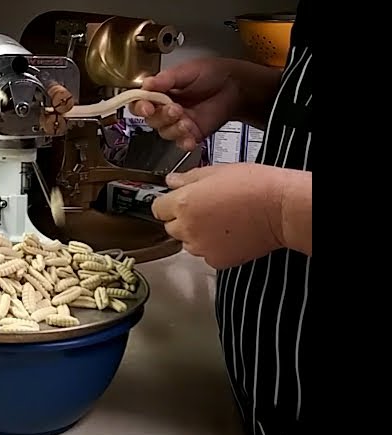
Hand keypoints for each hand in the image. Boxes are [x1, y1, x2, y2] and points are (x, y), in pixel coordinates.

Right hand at [130, 58, 242, 150]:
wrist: (235, 86)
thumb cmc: (212, 74)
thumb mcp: (187, 71)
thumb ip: (166, 79)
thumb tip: (147, 83)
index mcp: (161, 93)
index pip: (141, 103)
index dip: (140, 107)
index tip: (147, 107)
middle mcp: (166, 110)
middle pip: (151, 120)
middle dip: (161, 116)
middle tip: (175, 109)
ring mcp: (178, 123)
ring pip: (165, 133)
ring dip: (173, 128)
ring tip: (186, 120)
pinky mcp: (191, 134)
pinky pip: (181, 143)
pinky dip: (184, 142)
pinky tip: (189, 137)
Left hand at [152, 163, 285, 268]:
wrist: (280, 209)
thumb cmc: (254, 186)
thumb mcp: (216, 172)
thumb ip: (188, 179)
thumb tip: (171, 182)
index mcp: (183, 203)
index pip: (157, 208)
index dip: (168, 203)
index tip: (176, 201)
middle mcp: (187, 228)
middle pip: (171, 227)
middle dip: (182, 219)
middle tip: (205, 209)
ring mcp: (201, 247)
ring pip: (187, 243)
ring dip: (196, 234)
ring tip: (220, 221)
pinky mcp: (216, 261)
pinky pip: (205, 254)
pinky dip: (212, 247)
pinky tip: (228, 234)